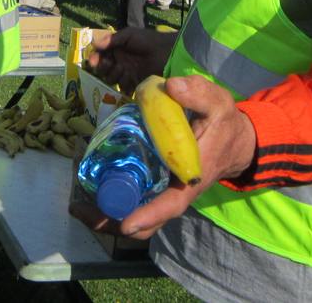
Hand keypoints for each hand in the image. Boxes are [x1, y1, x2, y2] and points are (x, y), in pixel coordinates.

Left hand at [73, 76, 258, 240]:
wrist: (235, 141)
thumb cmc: (225, 124)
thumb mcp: (217, 103)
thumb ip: (197, 93)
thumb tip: (171, 86)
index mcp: (191, 177)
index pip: (171, 204)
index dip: (149, 215)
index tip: (125, 224)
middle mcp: (175, 191)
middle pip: (146, 221)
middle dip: (113, 220)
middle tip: (79, 209)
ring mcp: (164, 191)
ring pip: (136, 213)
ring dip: (108, 213)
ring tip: (76, 204)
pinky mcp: (157, 185)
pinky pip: (135, 200)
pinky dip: (113, 198)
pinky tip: (91, 186)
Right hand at [86, 28, 176, 93]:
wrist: (166, 51)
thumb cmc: (147, 40)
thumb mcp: (128, 34)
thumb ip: (112, 39)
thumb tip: (94, 43)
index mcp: (115, 50)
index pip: (99, 56)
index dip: (95, 59)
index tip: (93, 61)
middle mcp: (118, 62)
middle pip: (103, 70)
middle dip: (104, 68)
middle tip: (111, 64)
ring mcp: (126, 74)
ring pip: (112, 80)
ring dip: (115, 75)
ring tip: (124, 69)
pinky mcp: (135, 83)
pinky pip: (124, 88)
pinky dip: (125, 86)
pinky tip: (130, 79)